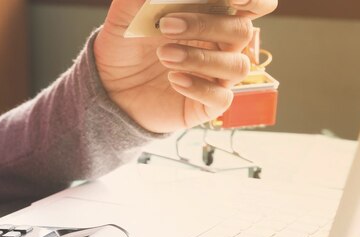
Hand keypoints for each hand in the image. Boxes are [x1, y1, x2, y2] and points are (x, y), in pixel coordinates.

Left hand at [94, 0, 277, 132]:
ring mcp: (216, 76)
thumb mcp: (124, 16)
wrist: (109, 87)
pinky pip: (220, 98)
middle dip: (206, 25)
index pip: (250, 4)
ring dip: (200, 58)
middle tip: (166, 27)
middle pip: (241, 30)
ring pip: (236, 66)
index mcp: (210, 15)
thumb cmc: (124, 46)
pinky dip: (199, 87)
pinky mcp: (206, 104)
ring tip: (163, 56)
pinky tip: (174, 79)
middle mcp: (220, 44)